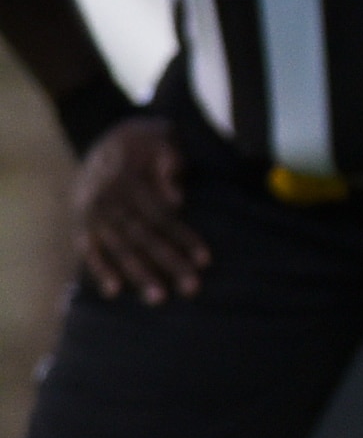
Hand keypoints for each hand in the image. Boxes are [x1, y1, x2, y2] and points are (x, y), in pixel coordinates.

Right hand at [73, 116, 205, 301]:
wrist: (106, 139)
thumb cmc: (145, 144)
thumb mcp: (160, 139)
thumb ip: (169, 161)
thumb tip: (175, 197)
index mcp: (129, 180)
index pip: (159, 214)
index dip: (182, 237)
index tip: (205, 260)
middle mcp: (108, 199)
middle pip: (141, 235)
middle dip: (167, 262)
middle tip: (191, 288)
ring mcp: (92, 213)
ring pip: (117, 246)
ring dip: (137, 273)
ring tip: (158, 298)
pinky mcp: (81, 222)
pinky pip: (88, 248)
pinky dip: (99, 269)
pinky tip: (113, 292)